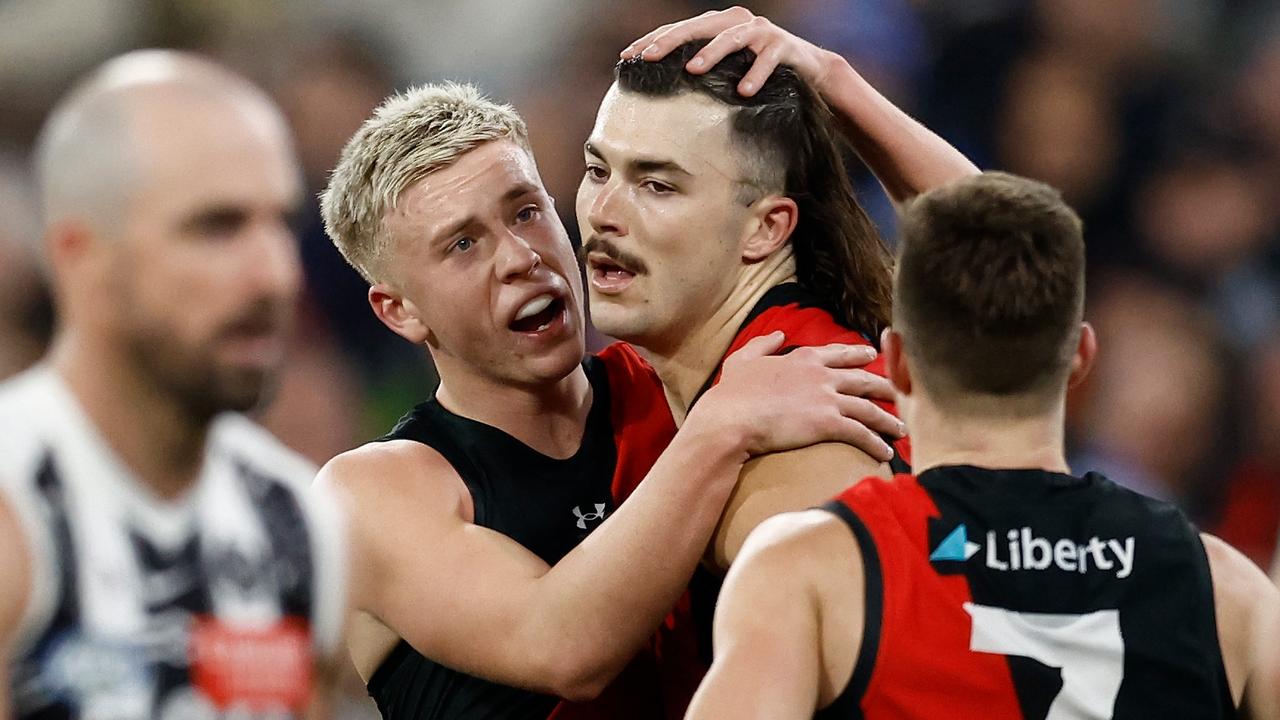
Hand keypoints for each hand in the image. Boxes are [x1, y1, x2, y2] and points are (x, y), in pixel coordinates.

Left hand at [621, 7, 839, 97]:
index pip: (679, 28)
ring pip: (732, 37)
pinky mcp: (784, 46)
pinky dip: (756, 74)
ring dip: (711, 53)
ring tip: (693, 70)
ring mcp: (762, 31)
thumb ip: (701, 72)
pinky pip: (768, 59)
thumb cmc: (760, 74)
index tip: (627, 56)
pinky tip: (744, 91)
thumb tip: (661, 93)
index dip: (653, 40)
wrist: (811, 73)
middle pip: (699, 26)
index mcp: (718, 25)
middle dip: (672, 41)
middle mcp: (738, 22)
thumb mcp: (727, 70)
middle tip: (650, 56)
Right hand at [689, 331, 903, 461]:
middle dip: (885, 385)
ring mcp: (827, 398)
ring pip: (868, 408)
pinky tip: (885, 453)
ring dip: (888, 420)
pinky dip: (876, 443)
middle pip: (863, 379)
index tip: (873, 355)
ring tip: (901, 429)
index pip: (840, 353)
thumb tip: (777, 335)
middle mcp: (821, 375)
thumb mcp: (743, 358)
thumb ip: (762, 344)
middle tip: (899, 391)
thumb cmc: (733, 392)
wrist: (732, 417)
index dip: (859, 354)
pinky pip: (860, 433)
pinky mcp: (828, 423)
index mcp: (804, 358)